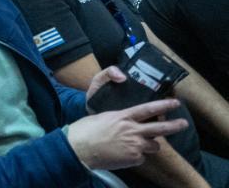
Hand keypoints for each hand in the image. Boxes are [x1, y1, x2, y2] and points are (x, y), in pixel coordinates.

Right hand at [66, 97, 186, 170]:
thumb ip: (119, 119)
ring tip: (138, 146)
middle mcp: (131, 130)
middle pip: (160, 128)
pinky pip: (141, 158)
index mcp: (123, 117)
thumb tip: (127, 122)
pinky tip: (123, 155)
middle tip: (184, 124)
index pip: (148, 109)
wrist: (78, 148)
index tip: (175, 103)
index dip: (163, 106)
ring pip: (154, 146)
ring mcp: (134, 145)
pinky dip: (135, 157)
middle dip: (174, 126)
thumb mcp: (102, 117)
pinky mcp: (133, 158)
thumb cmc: (85, 131)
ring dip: (149, 146)